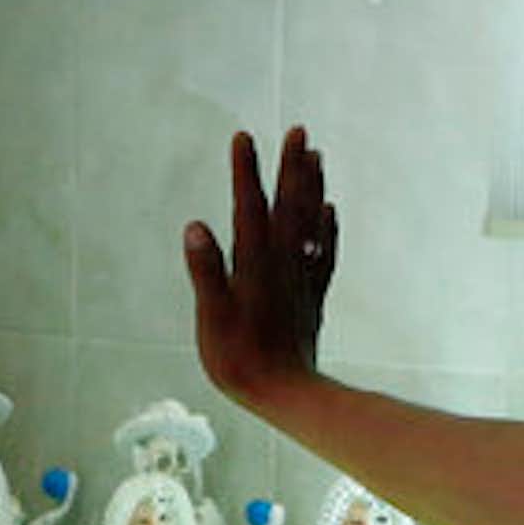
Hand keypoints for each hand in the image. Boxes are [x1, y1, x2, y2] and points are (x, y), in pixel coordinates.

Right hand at [185, 128, 335, 415]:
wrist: (287, 394)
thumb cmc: (240, 360)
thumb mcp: (212, 318)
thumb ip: (206, 271)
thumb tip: (195, 226)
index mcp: (254, 264)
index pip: (248, 207)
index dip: (245, 171)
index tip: (244, 137)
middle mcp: (282, 263)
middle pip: (289, 205)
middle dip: (292, 167)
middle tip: (299, 131)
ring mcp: (301, 277)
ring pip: (310, 222)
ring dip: (312, 187)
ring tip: (316, 155)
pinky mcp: (312, 294)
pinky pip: (324, 250)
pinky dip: (327, 226)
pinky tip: (328, 209)